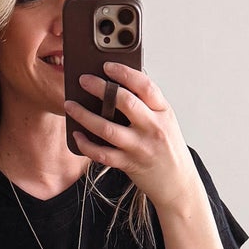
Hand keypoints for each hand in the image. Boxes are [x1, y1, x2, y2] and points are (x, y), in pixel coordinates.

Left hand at [65, 61, 197, 213]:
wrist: (178, 183)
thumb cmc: (168, 148)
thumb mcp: (165, 120)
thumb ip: (147, 103)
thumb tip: (120, 81)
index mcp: (163, 111)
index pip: (145, 85)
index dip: (124, 72)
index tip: (107, 65)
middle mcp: (153, 127)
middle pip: (124, 102)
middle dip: (100, 88)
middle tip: (83, 80)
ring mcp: (141, 147)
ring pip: (107, 128)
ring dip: (84, 116)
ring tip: (70, 106)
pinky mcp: (130, 164)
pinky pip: (102, 154)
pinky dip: (87, 145)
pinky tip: (77, 136)